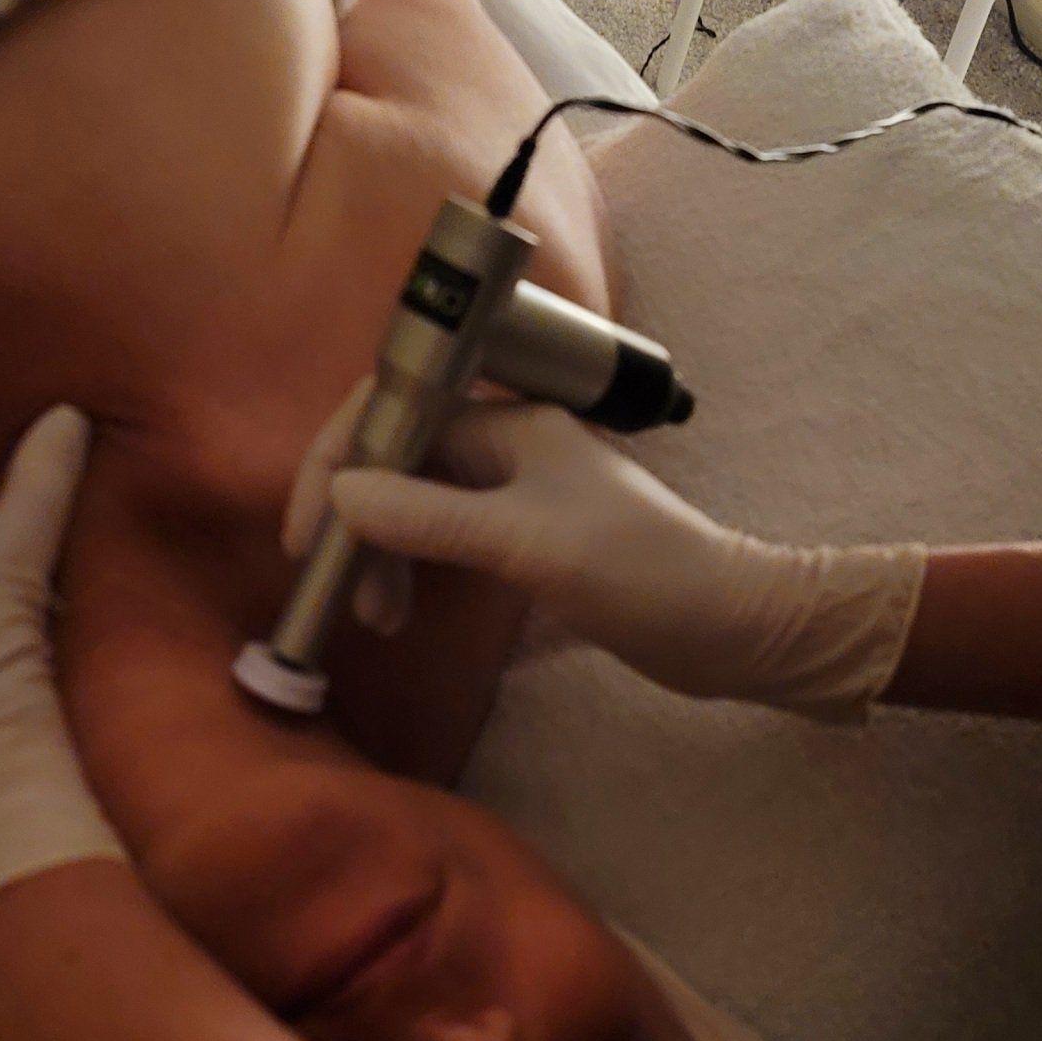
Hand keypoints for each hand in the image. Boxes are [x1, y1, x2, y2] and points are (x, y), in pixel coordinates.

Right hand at [285, 387, 927, 715]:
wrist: (733, 627)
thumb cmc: (642, 572)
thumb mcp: (528, 545)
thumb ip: (432, 520)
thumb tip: (342, 494)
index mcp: (509, 424)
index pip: (393, 414)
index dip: (335, 463)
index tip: (308, 534)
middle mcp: (507, 449)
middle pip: (398, 463)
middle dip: (358, 522)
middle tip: (344, 595)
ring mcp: (517, 496)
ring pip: (419, 508)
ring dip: (387, 556)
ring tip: (382, 620)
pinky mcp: (529, 545)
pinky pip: (447, 543)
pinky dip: (418, 573)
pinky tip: (408, 612)